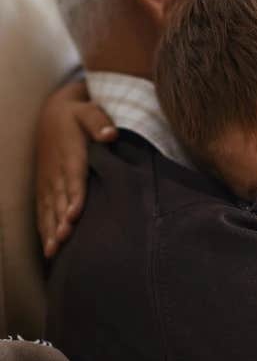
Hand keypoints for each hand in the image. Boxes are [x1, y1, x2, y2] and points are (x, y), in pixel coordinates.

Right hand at [35, 79, 116, 256]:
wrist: (52, 112)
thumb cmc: (78, 114)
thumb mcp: (89, 111)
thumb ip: (99, 122)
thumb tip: (110, 134)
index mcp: (70, 155)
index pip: (73, 179)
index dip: (73, 197)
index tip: (74, 214)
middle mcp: (56, 171)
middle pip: (59, 199)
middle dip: (60, 220)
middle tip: (64, 240)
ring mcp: (47, 181)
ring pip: (49, 209)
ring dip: (51, 229)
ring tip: (54, 250)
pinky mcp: (44, 187)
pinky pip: (42, 210)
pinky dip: (44, 228)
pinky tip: (48, 248)